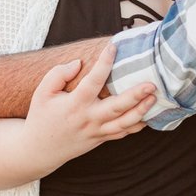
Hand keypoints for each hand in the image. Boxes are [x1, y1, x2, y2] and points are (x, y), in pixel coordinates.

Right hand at [18, 44, 154, 174]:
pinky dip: (137, 125)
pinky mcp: (101, 139)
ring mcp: (97, 131)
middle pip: (117, 108)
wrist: (40, 149)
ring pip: (125, 124)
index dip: (104, 63)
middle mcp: (88, 118)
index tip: (113, 46)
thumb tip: (78, 63)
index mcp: (74, 104)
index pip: (92, 81)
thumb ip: (58, 74)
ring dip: (142, 111)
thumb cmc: (42, 116)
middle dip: (136, 95)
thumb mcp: (42, 92)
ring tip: (154, 98)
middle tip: (151, 84)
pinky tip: (148, 115)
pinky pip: (123, 133)